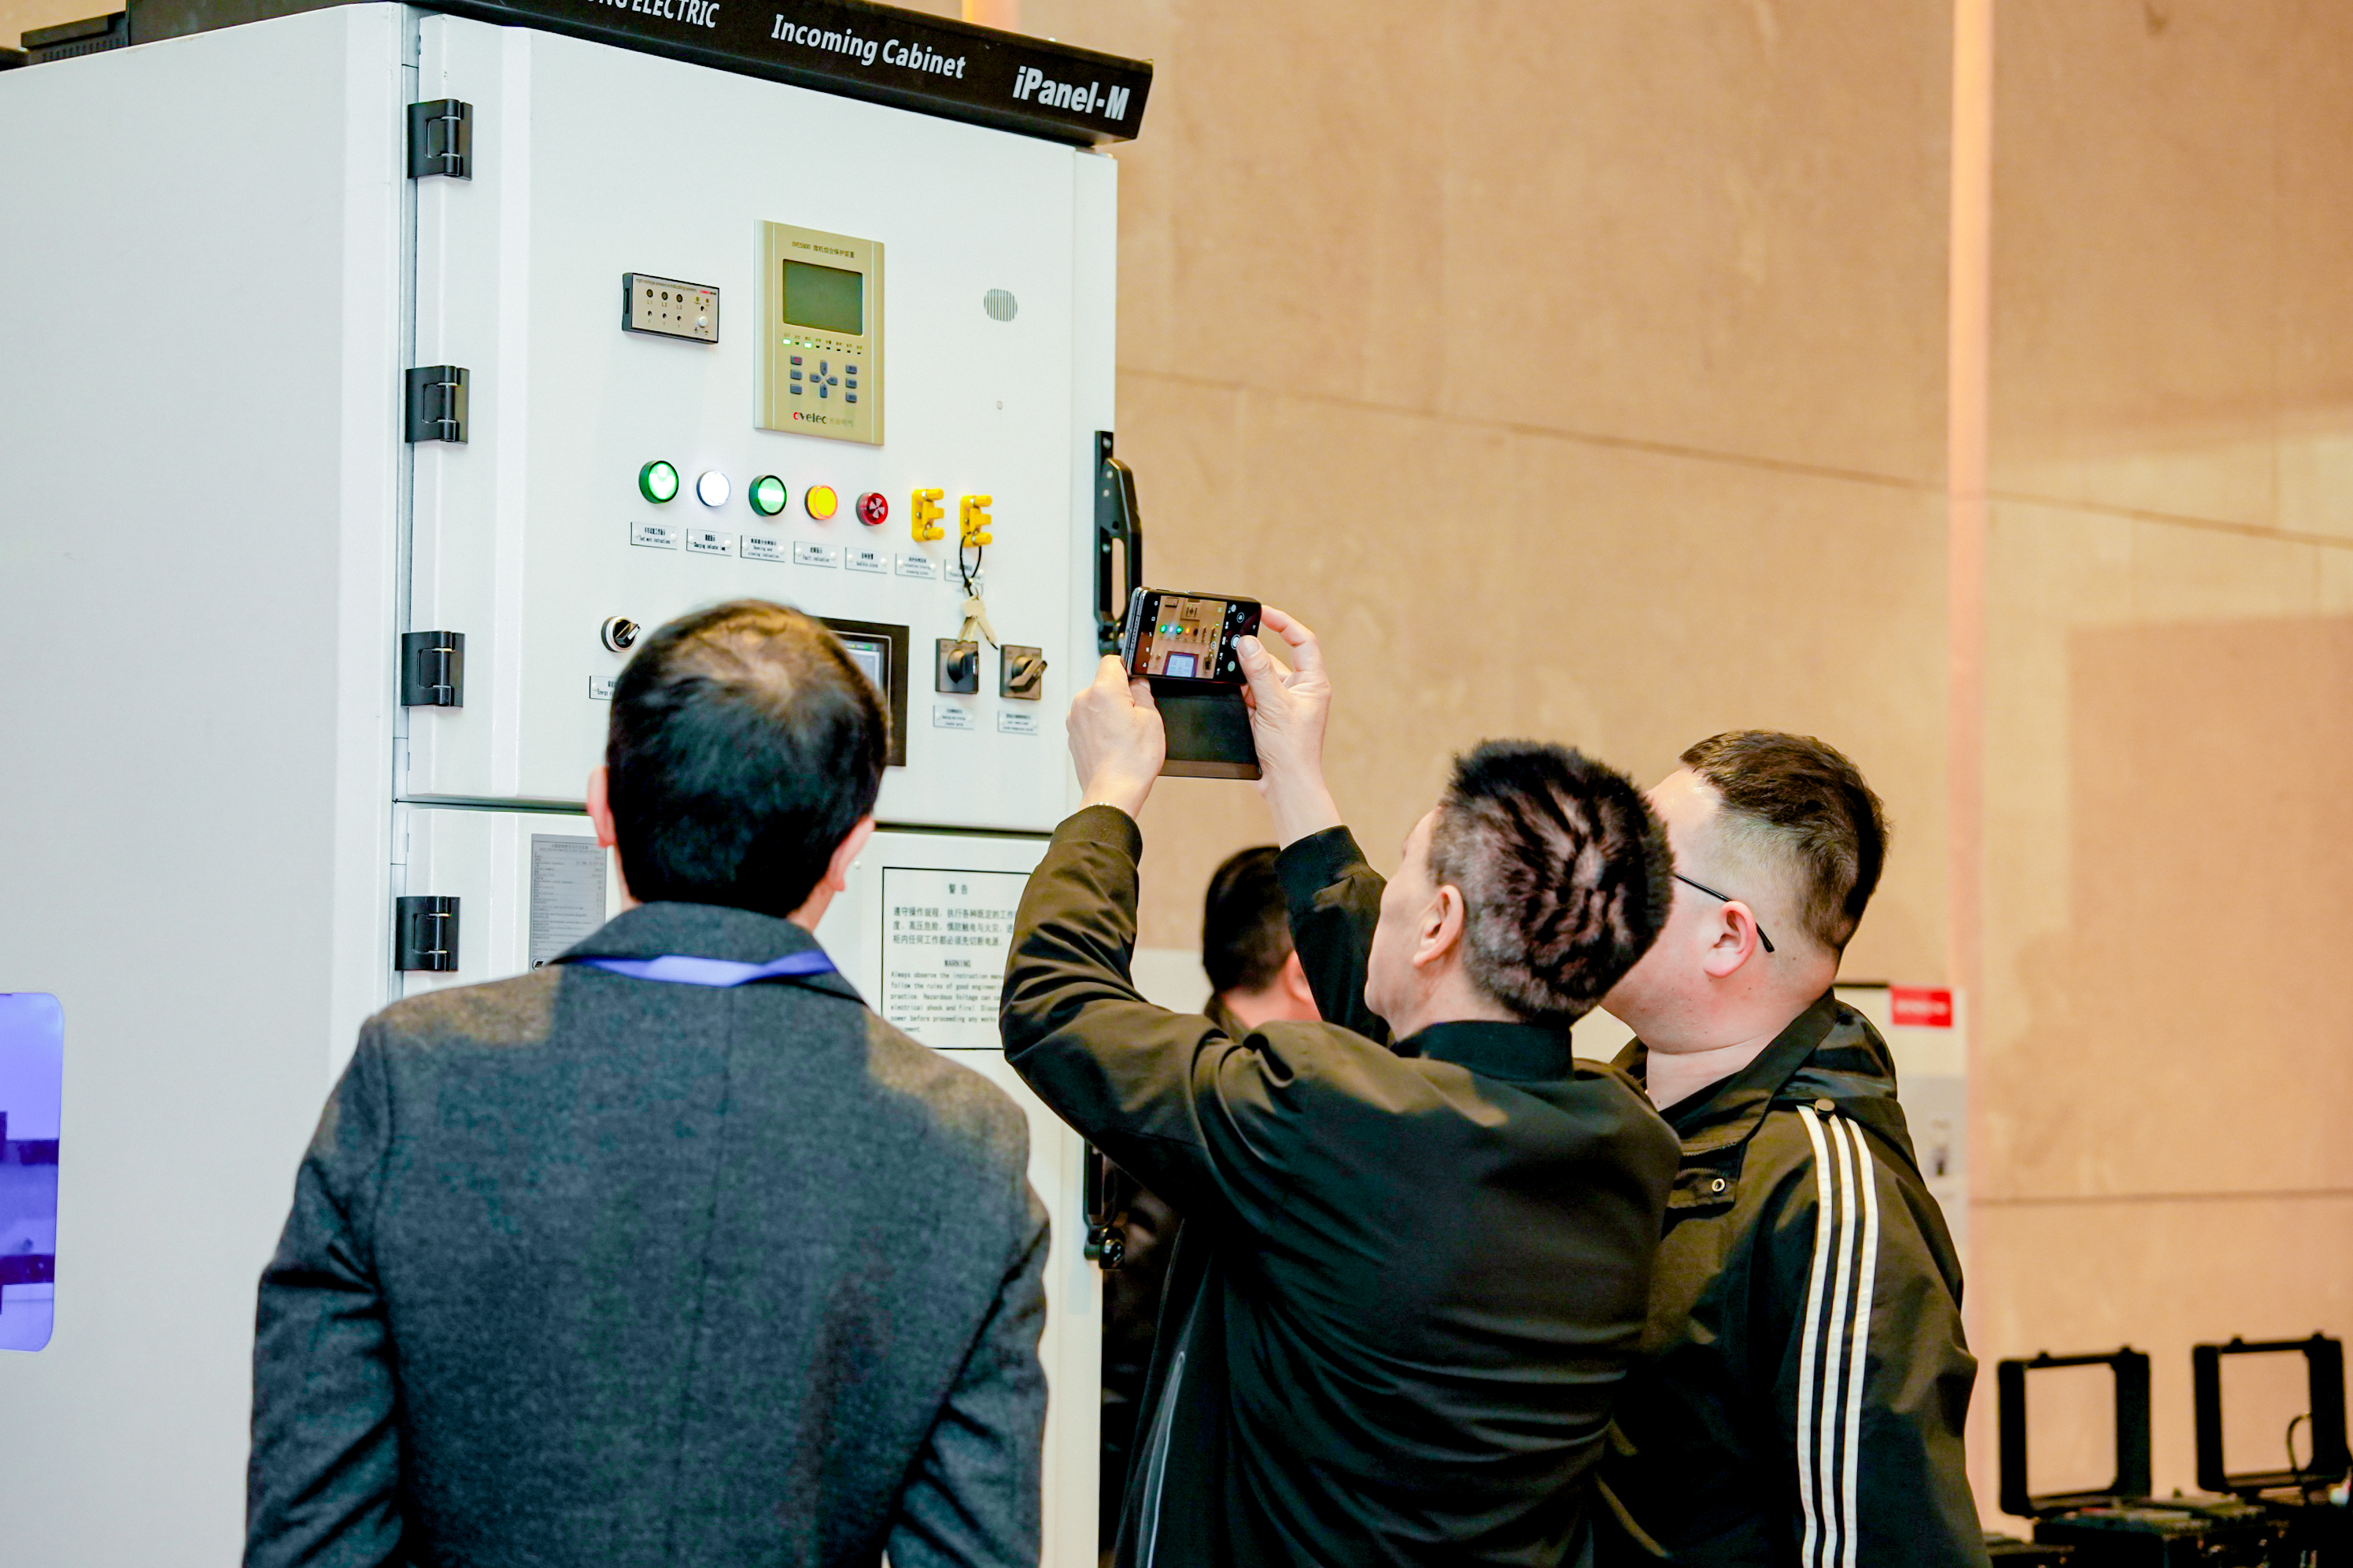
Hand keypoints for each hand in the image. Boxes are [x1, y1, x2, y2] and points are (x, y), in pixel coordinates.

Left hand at [1069, 655, 1164, 817]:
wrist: (1113, 792)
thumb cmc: (1131, 762)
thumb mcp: (1151, 719)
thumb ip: (1143, 693)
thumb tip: (1138, 684)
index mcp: (1103, 691)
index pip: (1112, 661)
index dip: (1128, 668)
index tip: (1136, 680)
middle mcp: (1083, 701)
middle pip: (1104, 684)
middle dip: (1120, 695)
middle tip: (1136, 717)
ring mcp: (1075, 720)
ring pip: (1096, 704)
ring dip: (1109, 713)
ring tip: (1125, 736)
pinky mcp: (1073, 736)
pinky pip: (1089, 722)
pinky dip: (1100, 728)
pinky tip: (1114, 744)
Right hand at [1236, 606, 1341, 845]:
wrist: (1285, 785)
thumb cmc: (1292, 750)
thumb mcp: (1274, 706)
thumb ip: (1259, 673)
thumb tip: (1247, 643)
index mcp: (1313, 683)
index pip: (1302, 641)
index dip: (1284, 623)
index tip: (1262, 613)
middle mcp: (1299, 690)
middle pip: (1273, 659)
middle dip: (1253, 659)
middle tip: (1234, 650)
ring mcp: (1282, 703)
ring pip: (1258, 678)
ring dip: (1245, 681)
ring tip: (1240, 692)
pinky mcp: (1267, 715)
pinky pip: (1250, 695)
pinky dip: (1240, 695)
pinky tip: (1237, 703)